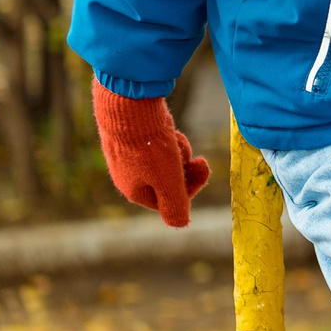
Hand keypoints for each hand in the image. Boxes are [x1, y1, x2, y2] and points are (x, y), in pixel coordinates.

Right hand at [92, 85, 210, 227]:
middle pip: (168, 180)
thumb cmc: (148, 147)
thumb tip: (181, 224)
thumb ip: (175, 205)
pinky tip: (166, 127)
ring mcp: (127, 155)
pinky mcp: (130, 135)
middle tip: (200, 159)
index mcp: (134, 191)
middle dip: (186, 168)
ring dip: (177, 150)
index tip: (203, 169)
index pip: (169, 201)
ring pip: (165, 159)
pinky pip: (157, 141)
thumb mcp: (168, 181)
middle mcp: (127, 176)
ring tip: (175, 139)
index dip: (190, 188)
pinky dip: (167, 136)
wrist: (128, 106)